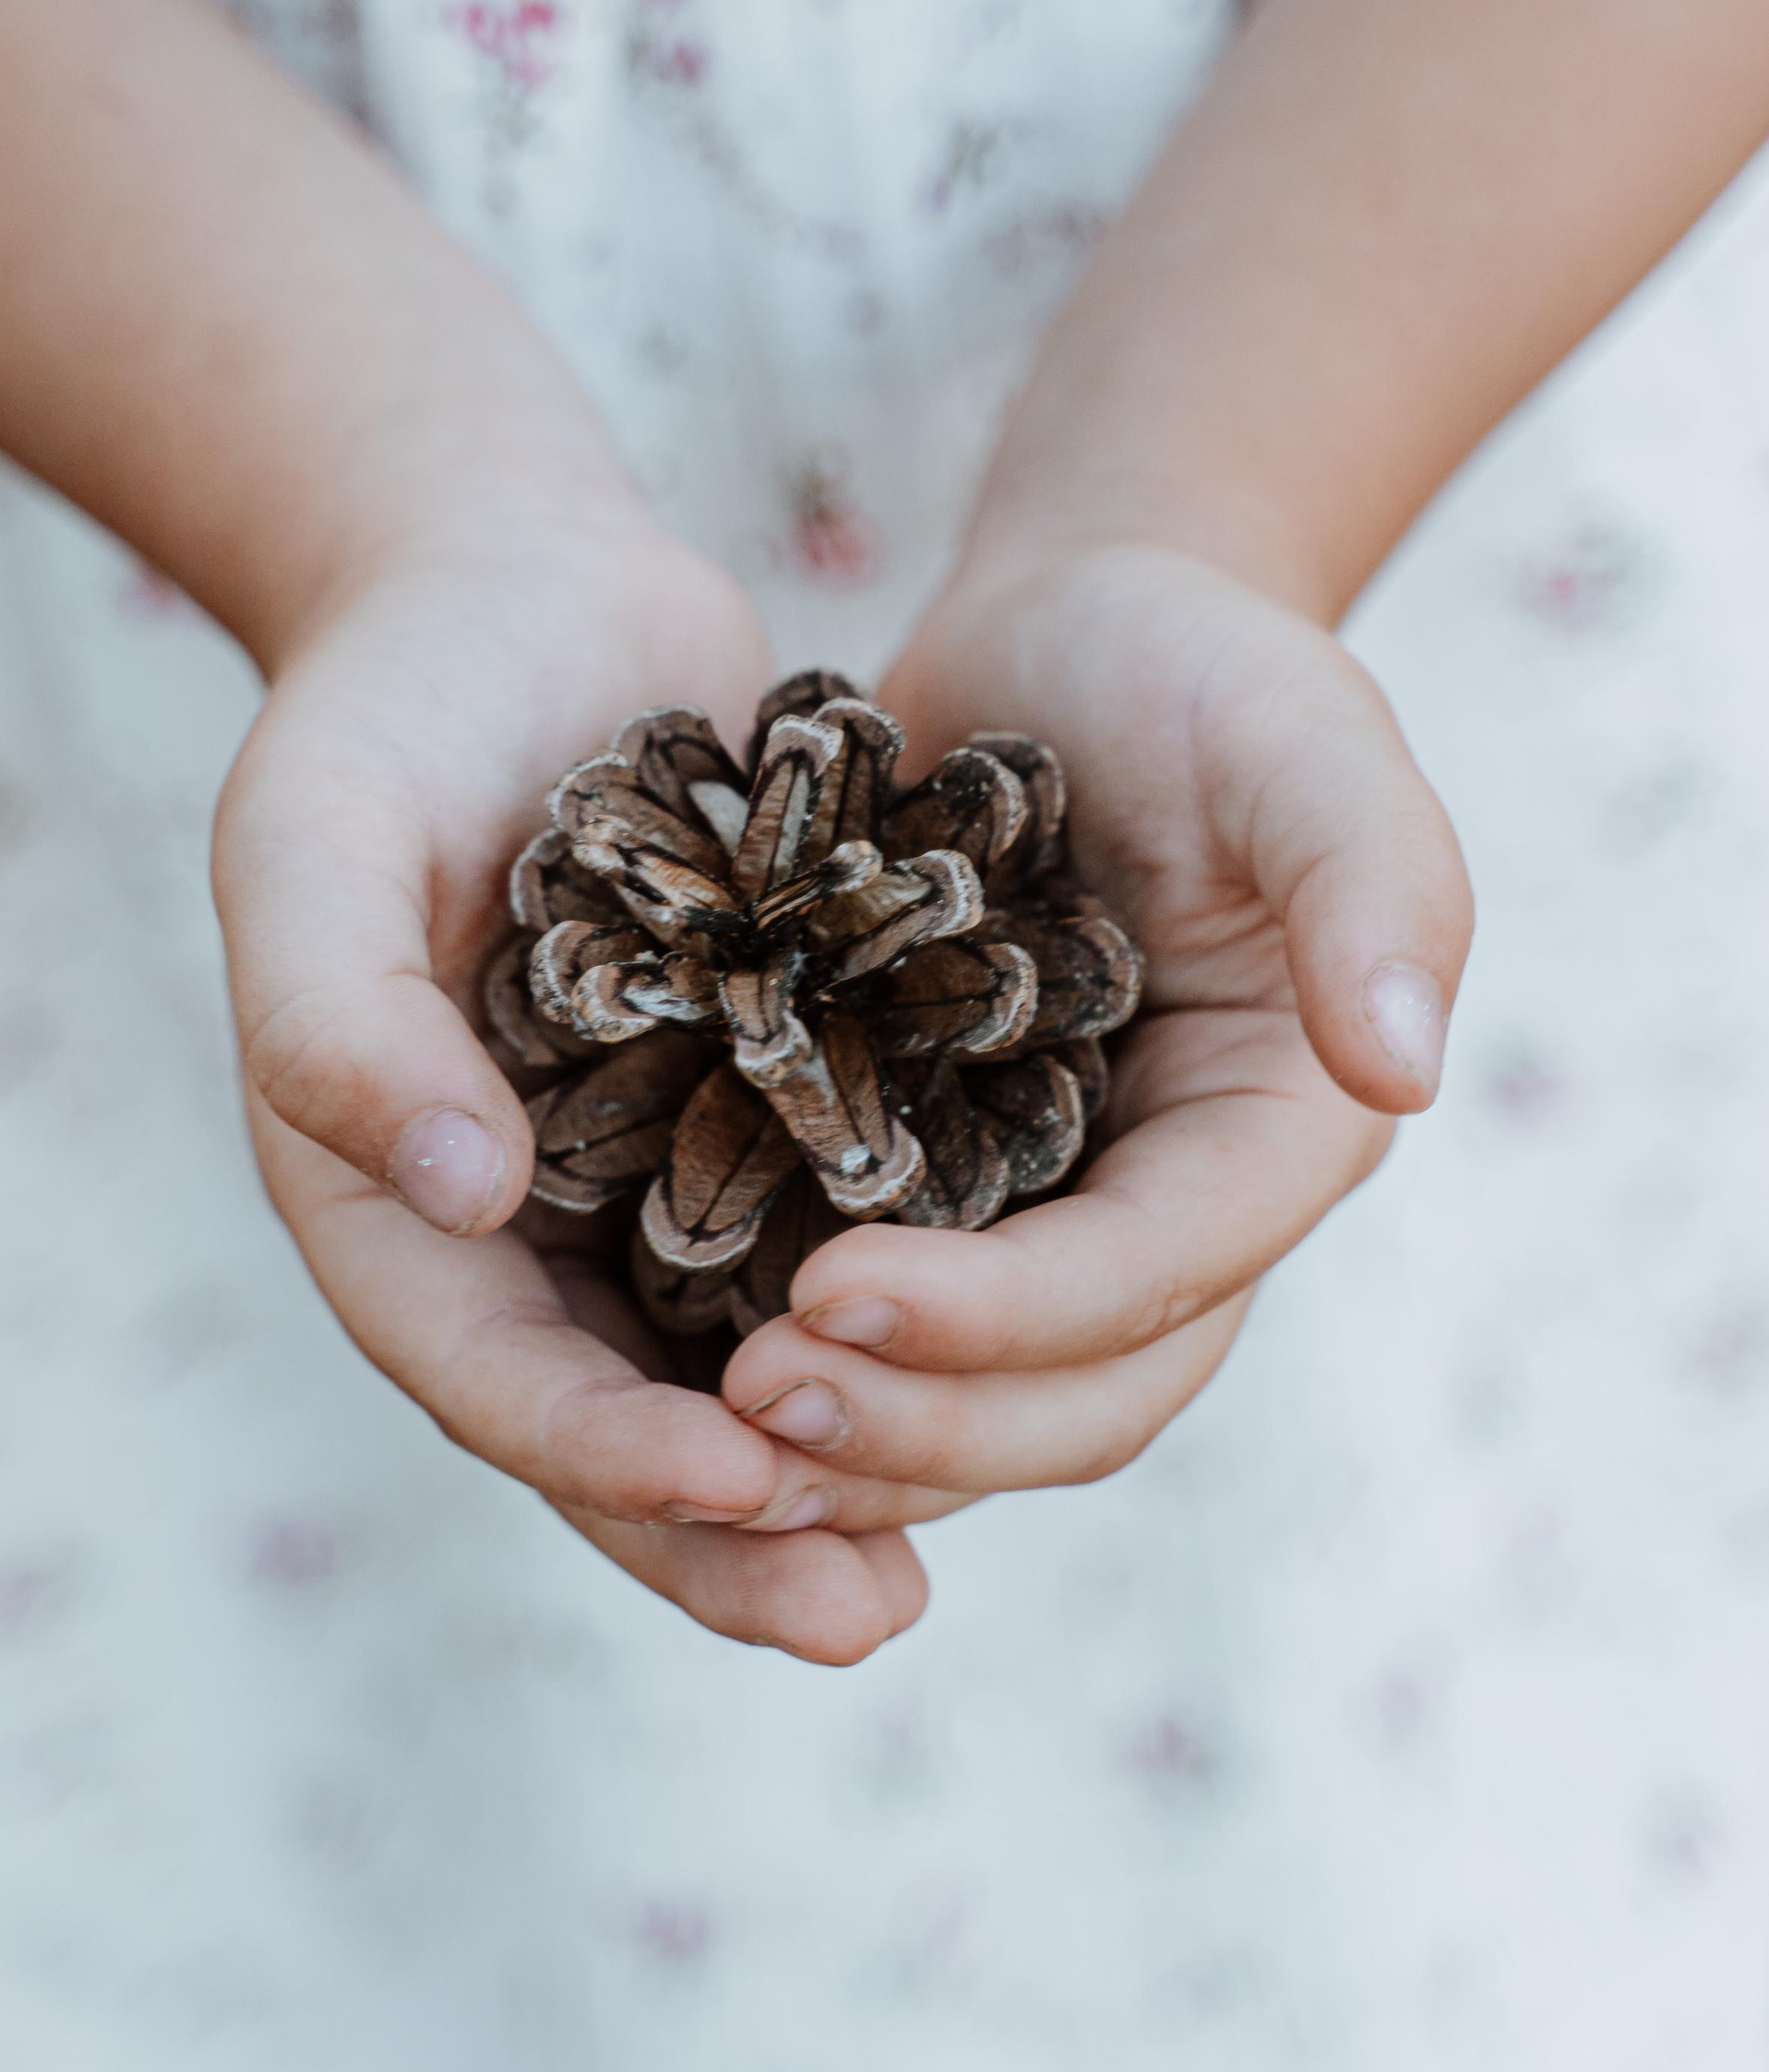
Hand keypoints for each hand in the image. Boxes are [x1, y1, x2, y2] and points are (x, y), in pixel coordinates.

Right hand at [211, 498, 929, 1662]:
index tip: (735, 1480)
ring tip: (930, 1570)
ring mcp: (627, 1175)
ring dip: (823, 1476)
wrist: (511, 588)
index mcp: (383, 1190)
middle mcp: (506, 1219)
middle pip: (612, 1422)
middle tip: (866, 1621)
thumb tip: (461, 1197)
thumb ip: (341, 1016)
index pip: (486, 1367)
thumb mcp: (315, 834)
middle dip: (731, 1536)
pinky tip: (997, 1375)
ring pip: (720, 1373)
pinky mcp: (738, 1111)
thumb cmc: (387, 703)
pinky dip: (882, 1328)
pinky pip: (806, 1254)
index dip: (601, 1448)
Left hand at [718, 541, 1471, 1507]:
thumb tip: (1403, 1066)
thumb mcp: (1306, 743)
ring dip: (848, 1447)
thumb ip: (1374, 885)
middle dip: (916, 1425)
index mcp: (1274, 1137)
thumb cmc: (1201, 666)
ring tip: (697, 1444)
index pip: (1152, 1280)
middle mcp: (1171, 1210)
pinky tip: (667, 1378)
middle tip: (749, 1410)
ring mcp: (1048, 1213)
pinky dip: (791, 1368)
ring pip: (969, 1404)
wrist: (1073, 625)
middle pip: (1067, 1395)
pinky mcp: (933, 1184)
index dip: (1005, 1320)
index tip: (834, 1297)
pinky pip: (874, 1323)